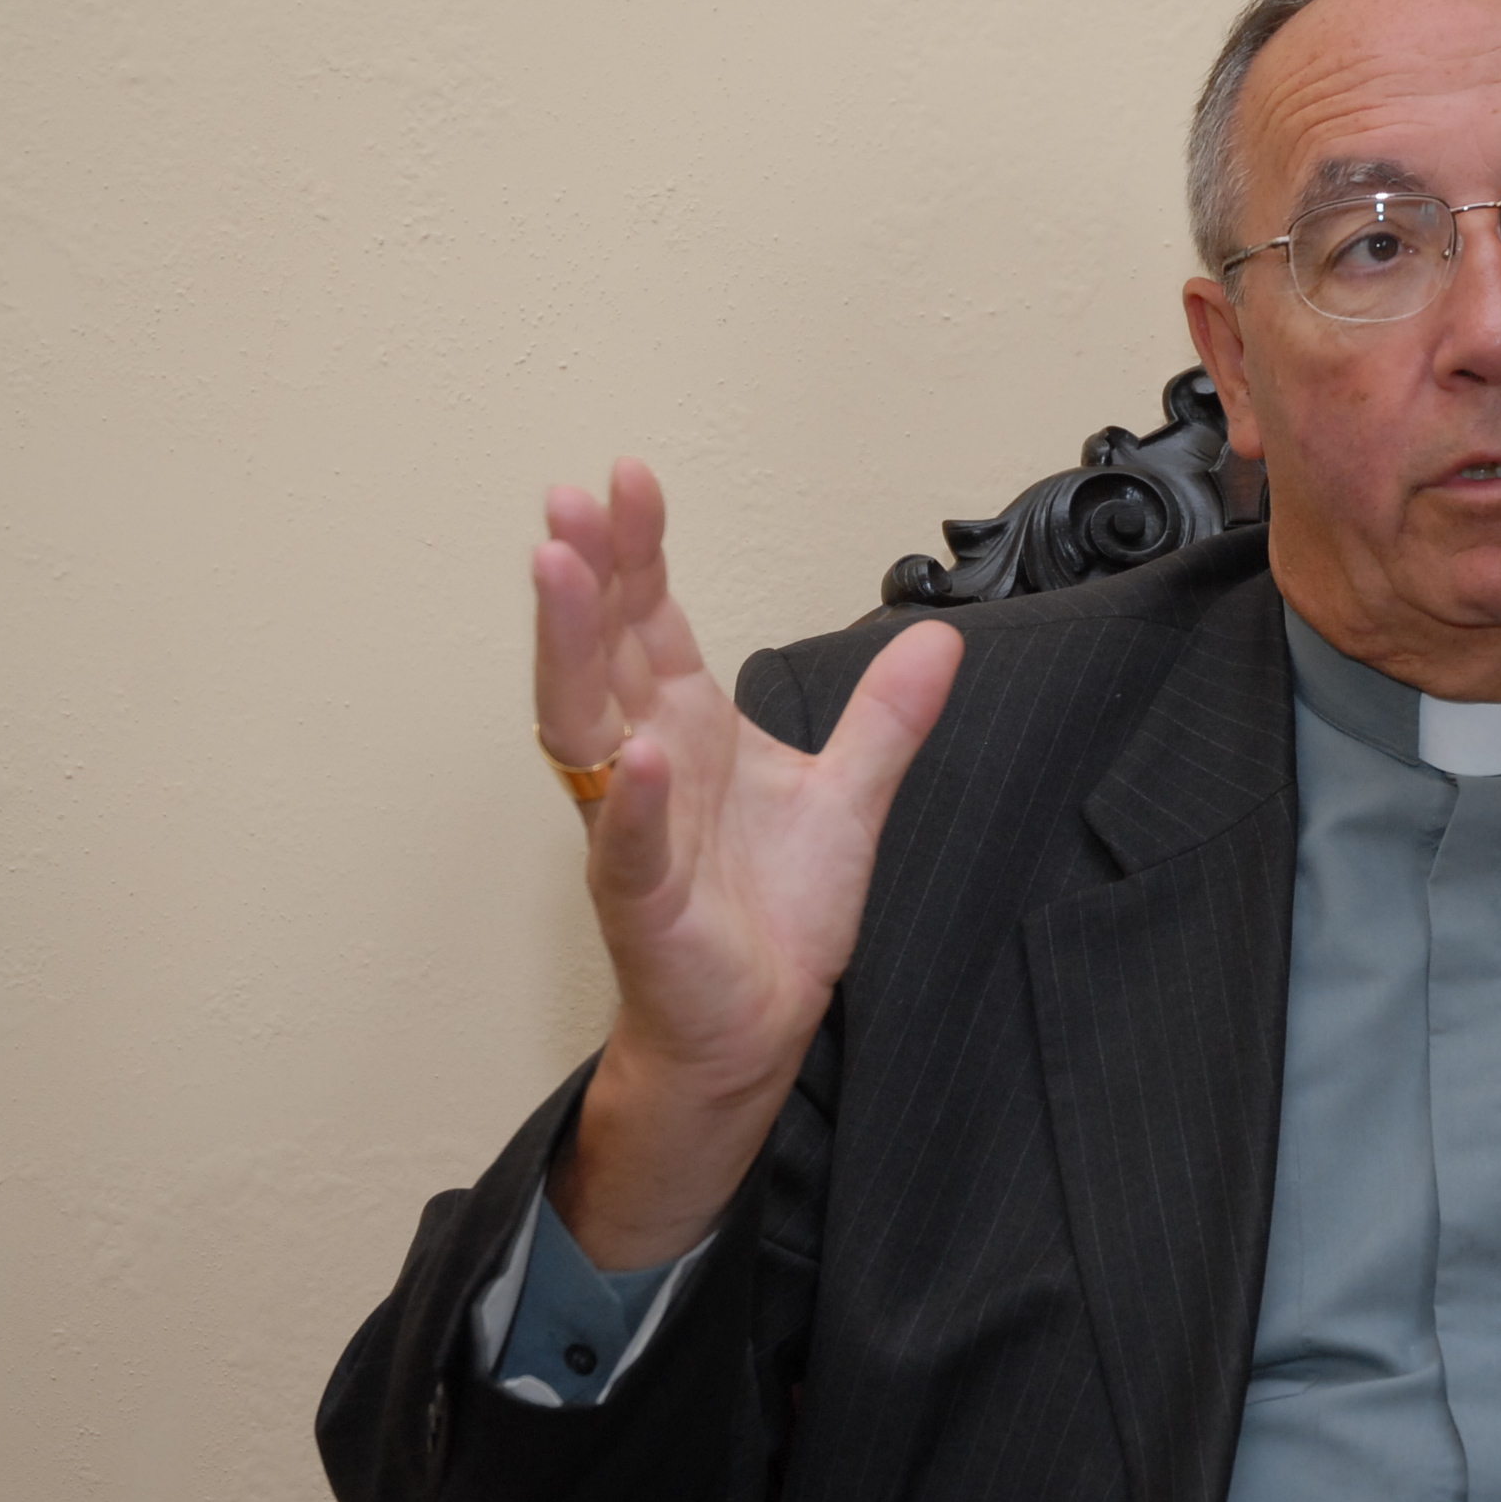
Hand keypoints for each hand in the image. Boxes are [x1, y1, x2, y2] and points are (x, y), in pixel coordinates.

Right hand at [533, 459, 963, 1265]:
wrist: (761, 1023)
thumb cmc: (776, 913)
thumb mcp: (849, 797)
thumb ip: (884, 718)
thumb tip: (940, 637)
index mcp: (687, 727)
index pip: (652, 621)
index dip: (640, 551)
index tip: (631, 479)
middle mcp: (645, 764)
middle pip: (605, 651)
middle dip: (589, 574)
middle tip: (572, 498)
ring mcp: (633, 830)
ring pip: (586, 728)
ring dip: (571, 650)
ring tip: (560, 574)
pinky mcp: (644, 903)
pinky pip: (628, 847)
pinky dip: (632, 803)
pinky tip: (639, 757)